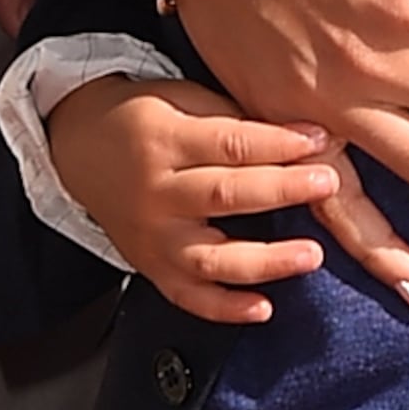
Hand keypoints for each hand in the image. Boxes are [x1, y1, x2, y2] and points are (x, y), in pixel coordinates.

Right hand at [42, 69, 351, 324]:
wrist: (80, 147)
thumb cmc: (146, 120)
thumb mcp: (185, 100)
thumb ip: (238, 121)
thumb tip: (309, 135)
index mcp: (165, 140)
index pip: (229, 143)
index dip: (279, 143)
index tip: (322, 139)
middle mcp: (155, 193)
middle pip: (223, 195)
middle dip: (282, 190)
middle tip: (328, 184)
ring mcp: (152, 237)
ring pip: (209, 258)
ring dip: (264, 260)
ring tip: (310, 255)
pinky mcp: (150, 267)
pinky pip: (187, 296)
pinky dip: (225, 308)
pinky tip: (263, 308)